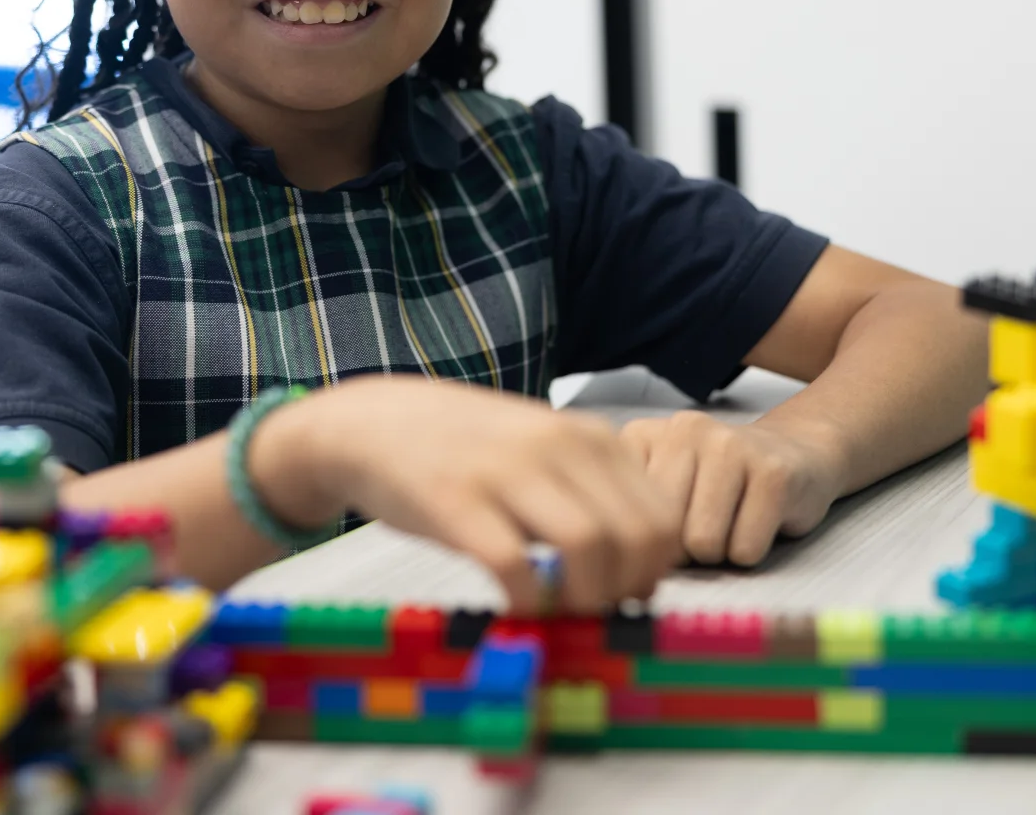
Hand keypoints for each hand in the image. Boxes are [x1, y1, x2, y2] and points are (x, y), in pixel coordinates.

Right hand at [252, 378, 683, 613]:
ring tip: (560, 611)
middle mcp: (557, 446)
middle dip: (627, 590)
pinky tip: (517, 606)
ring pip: (590, 547)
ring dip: (585, 599)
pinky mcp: (457, 503)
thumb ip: (590, 490)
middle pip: (637, 537)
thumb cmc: (464, 447)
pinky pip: (516, 567)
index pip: (663, 516)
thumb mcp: (542, 448)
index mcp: (588, 436)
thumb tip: (640, 564)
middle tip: (596, 610)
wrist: (372, 424)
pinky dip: (529, 602)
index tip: (627, 591)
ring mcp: (507, 472)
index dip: (655, 569)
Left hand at [618, 411, 843, 566]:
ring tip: (732, 522)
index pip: (623, 518)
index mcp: (643, 435)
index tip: (670, 524)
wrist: (794, 452)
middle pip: (663, 532)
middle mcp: (683, 430)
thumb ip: (631, 514)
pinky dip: (752, 552)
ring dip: (720, 552)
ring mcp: (731, 445)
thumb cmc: (718, 484)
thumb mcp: (662, 488)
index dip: (648, 540)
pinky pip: (745, 549)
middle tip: (707, 524)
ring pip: (703, 543)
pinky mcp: (773, 472)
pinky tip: (760, 520)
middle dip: (684, 548)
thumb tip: (626, 562)